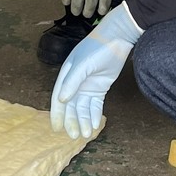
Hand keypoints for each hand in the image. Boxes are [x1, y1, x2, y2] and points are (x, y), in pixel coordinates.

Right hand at [50, 2, 142, 139]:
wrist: (118, 39)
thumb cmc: (97, 48)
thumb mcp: (83, 65)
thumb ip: (72, 82)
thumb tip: (61, 100)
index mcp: (66, 76)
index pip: (58, 98)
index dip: (57, 114)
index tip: (57, 129)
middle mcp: (74, 83)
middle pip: (70, 107)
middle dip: (72, 121)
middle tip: (74, 136)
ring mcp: (87, 86)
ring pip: (83, 108)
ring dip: (83, 121)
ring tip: (87, 133)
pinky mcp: (99, 88)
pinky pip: (95, 105)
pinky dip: (94, 115)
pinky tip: (94, 125)